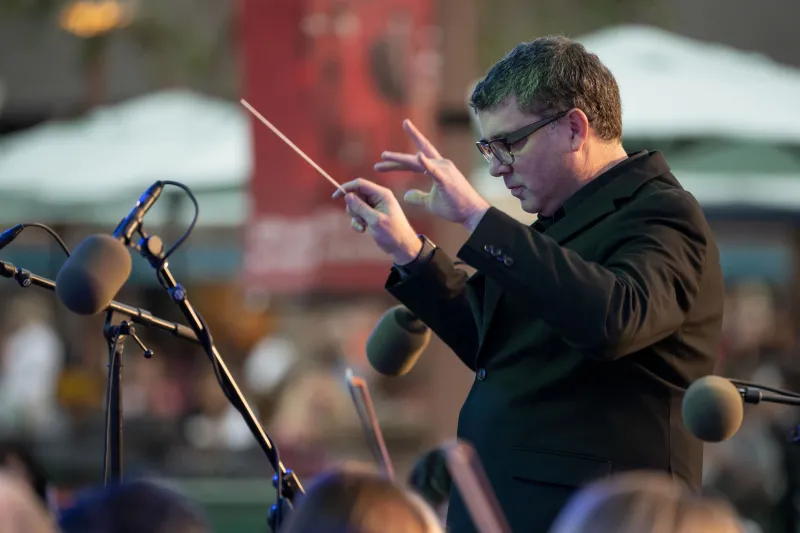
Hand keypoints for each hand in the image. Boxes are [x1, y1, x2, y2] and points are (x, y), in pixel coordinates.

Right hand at [332, 178, 421, 264]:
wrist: (402, 247)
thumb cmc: (393, 233)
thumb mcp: (375, 220)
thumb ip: (361, 207)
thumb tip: (347, 195)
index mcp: (381, 194)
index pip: (360, 184)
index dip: (346, 188)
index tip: (335, 196)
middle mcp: (378, 197)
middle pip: (356, 195)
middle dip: (353, 208)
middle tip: (360, 219)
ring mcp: (374, 206)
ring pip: (355, 206)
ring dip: (355, 217)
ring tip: (364, 226)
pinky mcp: (371, 215)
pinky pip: (358, 214)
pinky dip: (357, 222)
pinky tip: (363, 230)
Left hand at [375, 119, 490, 230]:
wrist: (471, 213)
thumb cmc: (454, 207)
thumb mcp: (430, 202)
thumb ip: (418, 197)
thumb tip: (406, 195)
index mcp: (436, 169)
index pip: (413, 162)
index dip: (399, 160)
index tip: (383, 157)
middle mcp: (440, 164)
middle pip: (413, 157)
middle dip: (397, 155)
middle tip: (382, 153)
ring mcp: (443, 169)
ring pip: (417, 161)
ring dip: (401, 159)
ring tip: (385, 156)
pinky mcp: (446, 178)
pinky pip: (433, 169)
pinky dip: (425, 163)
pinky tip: (416, 157)